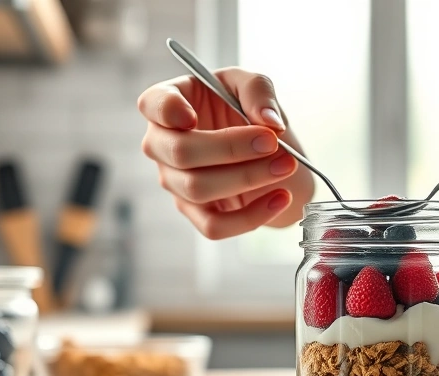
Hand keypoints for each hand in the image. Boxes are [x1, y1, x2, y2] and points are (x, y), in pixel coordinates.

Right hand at [138, 69, 313, 238]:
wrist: (269, 151)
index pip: (152, 104)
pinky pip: (214, 225)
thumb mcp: (256, 86)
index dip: (167, 111)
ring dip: (248, 178)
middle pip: (180, 152)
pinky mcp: (195, 212)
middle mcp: (164, 143)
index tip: (192, 117)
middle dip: (231, 148)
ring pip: (198, 188)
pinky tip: (281, 197)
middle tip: (272, 142)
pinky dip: (251, 216)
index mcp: (172, 101)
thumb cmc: (249, 110)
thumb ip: (258, 91)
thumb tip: (268, 121)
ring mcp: (175, 180)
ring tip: (285, 165)